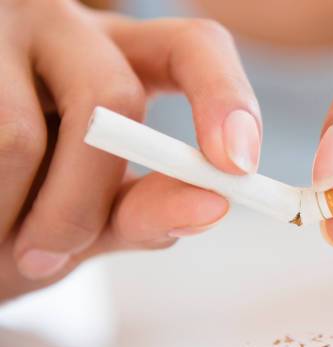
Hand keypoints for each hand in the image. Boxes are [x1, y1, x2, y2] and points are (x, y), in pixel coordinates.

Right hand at [1, 0, 260, 298]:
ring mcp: (4, 29)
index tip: (237, 166)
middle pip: (113, 97)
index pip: (197, 48)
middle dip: (82, 203)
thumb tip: (211, 205)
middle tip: (44, 258)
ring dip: (12, 214)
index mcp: (118, 61)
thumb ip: (144, 210)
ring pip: (21, 134)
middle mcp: (69, 29)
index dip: (226, 99)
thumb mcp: (88, 212)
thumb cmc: (19, 213)